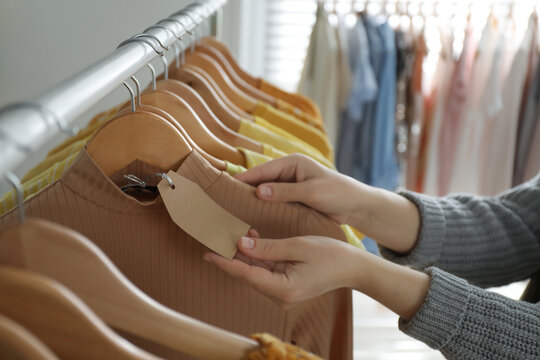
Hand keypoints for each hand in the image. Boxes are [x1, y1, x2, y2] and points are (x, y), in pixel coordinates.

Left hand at [203, 233, 361, 307]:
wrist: (353, 268)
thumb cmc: (330, 255)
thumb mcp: (298, 246)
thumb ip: (268, 247)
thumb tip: (241, 244)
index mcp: (283, 289)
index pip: (246, 274)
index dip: (224, 262)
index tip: (207, 252)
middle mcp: (280, 295)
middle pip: (247, 275)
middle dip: (230, 257)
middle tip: (213, 238)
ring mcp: (283, 292)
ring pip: (255, 272)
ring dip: (244, 254)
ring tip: (231, 233)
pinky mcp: (286, 286)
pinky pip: (266, 271)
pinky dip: (258, 256)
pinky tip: (252, 238)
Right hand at [234, 154, 369, 225]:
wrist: (357, 206)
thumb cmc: (338, 193)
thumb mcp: (312, 192)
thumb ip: (286, 192)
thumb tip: (259, 191)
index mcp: (293, 163)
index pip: (263, 170)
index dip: (245, 178)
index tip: (227, 187)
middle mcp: (290, 172)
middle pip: (261, 180)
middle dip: (245, 189)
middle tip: (224, 201)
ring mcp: (291, 185)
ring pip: (266, 192)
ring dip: (253, 200)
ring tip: (233, 211)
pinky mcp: (294, 198)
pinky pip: (274, 202)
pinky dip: (264, 208)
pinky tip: (253, 218)